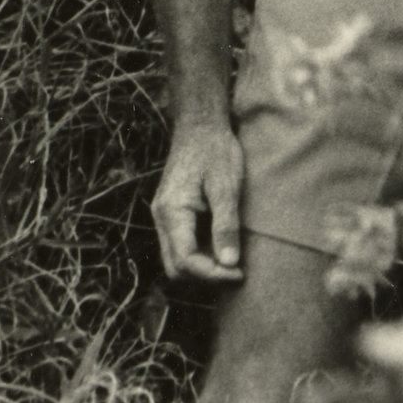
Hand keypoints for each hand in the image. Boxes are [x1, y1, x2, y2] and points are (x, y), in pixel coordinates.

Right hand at [153, 118, 245, 284]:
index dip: (212, 274)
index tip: (240, 273)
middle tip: (237, 272)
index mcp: (172, 212)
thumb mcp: (226, 186)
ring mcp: (165, 217)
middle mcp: (162, 218)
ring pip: (176, 260)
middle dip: (205, 276)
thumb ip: (226, 225)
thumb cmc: (215, 151)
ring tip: (233, 261)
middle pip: (175, 267)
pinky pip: (181, 246)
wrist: (200, 126)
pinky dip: (200, 254)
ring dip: (202, 267)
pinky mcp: (173, 215)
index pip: (185, 260)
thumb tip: (230, 263)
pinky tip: (223, 247)